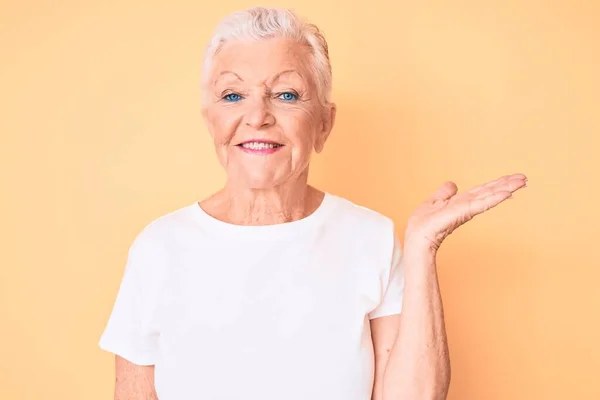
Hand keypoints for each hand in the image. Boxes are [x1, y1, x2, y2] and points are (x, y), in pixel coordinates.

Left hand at [405, 173, 527, 251]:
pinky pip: (481, 203)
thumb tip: (453, 184)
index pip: (482, 191)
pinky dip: (494, 198)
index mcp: (460, 202)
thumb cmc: (422, 224)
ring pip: (489, 196)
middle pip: (489, 192)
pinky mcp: (464, 212)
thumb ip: (444, 193)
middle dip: (506, 185)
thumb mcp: (433, 202)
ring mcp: (466, 209)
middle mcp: (466, 206)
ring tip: (522, 182)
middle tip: (524, 178)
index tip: (512, 179)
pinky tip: (507, 192)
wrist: (417, 236)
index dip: (496, 185)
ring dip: (506, 188)